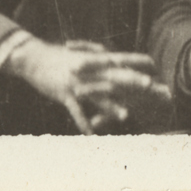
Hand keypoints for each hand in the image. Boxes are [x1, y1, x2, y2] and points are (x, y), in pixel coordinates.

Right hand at [5, 39, 166, 134]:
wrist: (34, 58)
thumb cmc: (60, 59)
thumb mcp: (82, 57)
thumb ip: (97, 60)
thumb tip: (112, 61)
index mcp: (95, 60)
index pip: (122, 58)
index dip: (138, 61)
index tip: (156, 63)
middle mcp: (90, 71)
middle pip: (115, 76)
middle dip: (133, 81)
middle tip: (151, 86)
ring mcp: (78, 82)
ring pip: (98, 96)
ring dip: (111, 107)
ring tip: (125, 116)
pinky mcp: (64, 94)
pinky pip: (76, 110)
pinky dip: (84, 122)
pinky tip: (91, 134)